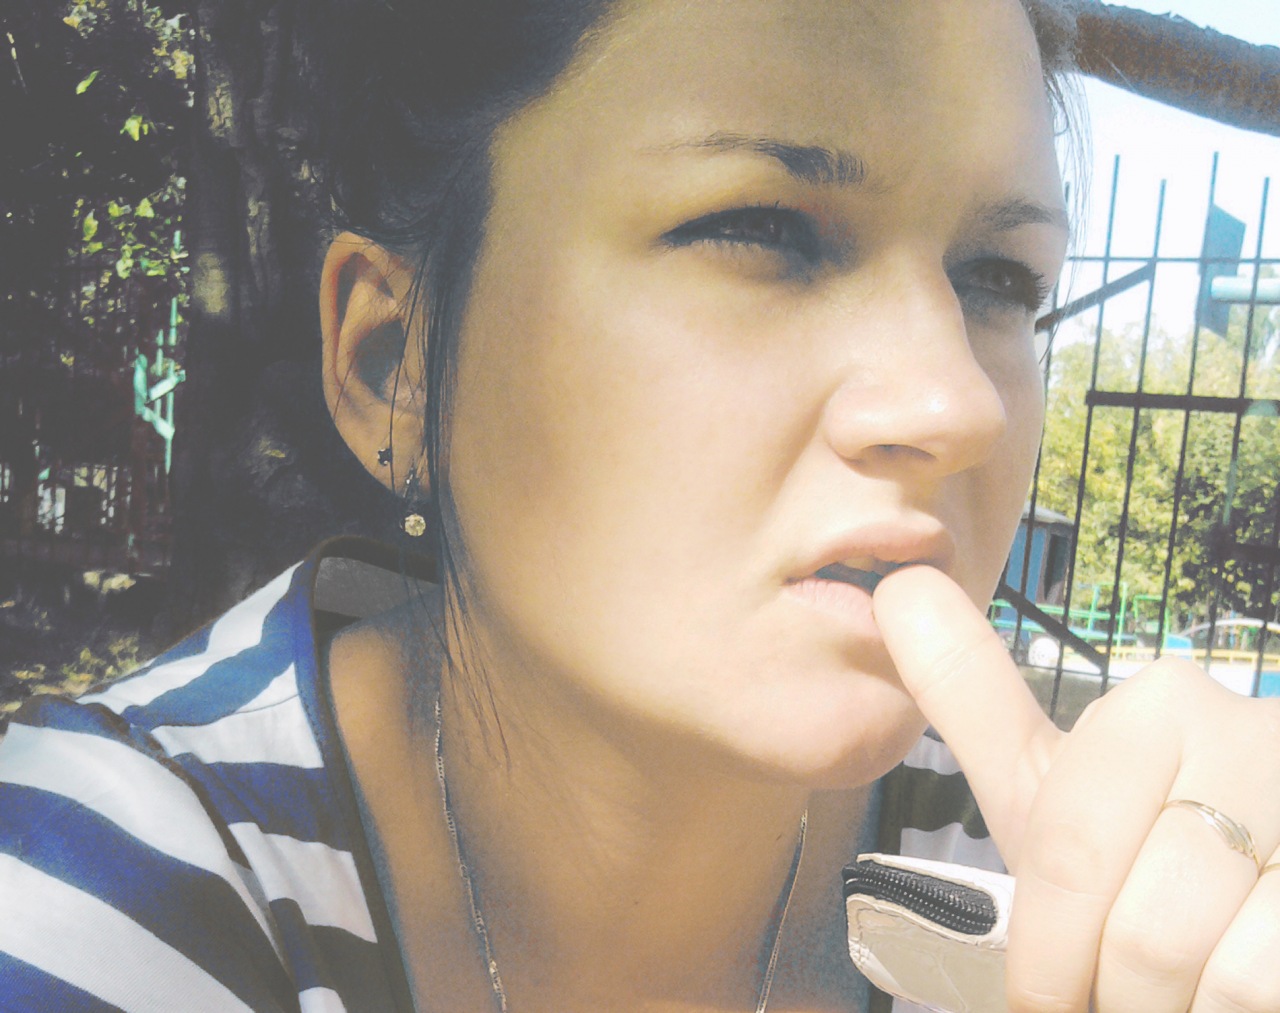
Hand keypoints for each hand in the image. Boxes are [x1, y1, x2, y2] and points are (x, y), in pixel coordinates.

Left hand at [874, 565, 1279, 1011]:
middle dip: (1116, 993)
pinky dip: (1240, 1012)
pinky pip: (1272, 982)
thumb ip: (974, 696)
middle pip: (1143, 927)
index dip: (1048, 955)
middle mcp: (1259, 736)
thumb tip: (897, 588)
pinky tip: (1229, 996)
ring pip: (1222, 972)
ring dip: (1182, 1009)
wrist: (1261, 920)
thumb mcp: (1052, 785)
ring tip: (1179, 997)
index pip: (1068, 851)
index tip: (1044, 997)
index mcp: (1168, 706)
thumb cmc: (1138, 862)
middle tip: (1115, 1001)